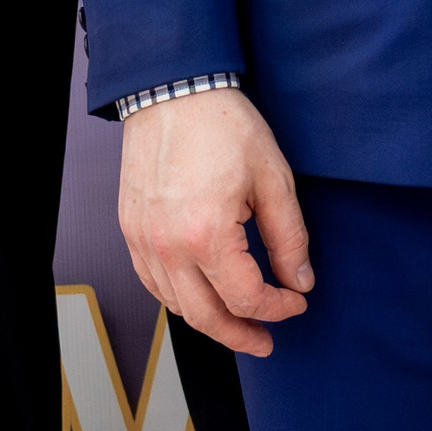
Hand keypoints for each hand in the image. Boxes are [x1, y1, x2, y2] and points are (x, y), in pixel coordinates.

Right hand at [117, 90, 312, 356]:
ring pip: (176, 306)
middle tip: (266, 341)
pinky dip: (179, 299)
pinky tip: (200, 294)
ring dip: (210, 321)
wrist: (172, 89)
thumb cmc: (221, 124)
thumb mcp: (272, 176)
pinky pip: (153, 283)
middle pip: (206, 318)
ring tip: (237, 322)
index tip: (296, 302)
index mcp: (207, 236)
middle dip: (242, 335)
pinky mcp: (131, 230)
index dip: (277, 309)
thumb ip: (288, 236)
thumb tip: (300, 279)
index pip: (247, 299)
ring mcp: (144, 241)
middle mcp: (169, 247)